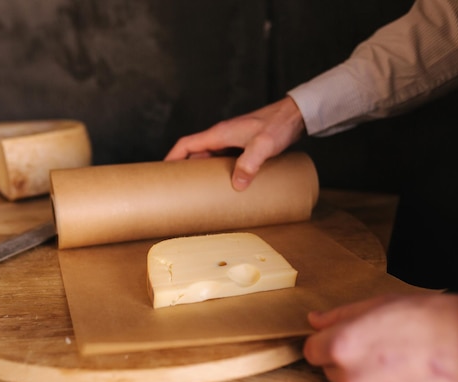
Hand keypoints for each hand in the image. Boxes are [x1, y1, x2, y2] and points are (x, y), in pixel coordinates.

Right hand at [164, 96, 305, 190]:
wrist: (295, 115)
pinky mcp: (241, 146)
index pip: (186, 144)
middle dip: (184, 169)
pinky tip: (222, 183)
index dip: (171, 158)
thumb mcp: (263, 146)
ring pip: (208, 157)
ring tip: (197, 190)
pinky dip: (216, 170)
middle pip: (194, 153)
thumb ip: (249, 164)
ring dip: (201, 171)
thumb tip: (236, 185)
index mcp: (219, 133)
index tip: (162, 172)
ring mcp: (231, 141)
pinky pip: (222, 159)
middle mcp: (221, 136)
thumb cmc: (278, 125)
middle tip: (178, 188)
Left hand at [303, 294, 457, 381]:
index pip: (312, 351)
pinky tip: (412, 381)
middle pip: (333, 372)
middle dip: (349, 361)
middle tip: (381, 348)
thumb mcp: (380, 304)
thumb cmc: (433, 320)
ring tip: (401, 364)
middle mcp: (351, 379)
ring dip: (370, 381)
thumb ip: (340, 315)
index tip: (342, 339)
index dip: (326, 343)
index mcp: (342, 346)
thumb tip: (314, 320)